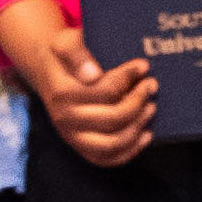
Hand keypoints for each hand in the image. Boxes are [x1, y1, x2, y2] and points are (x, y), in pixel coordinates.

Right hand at [0, 4, 154, 166]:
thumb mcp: (66, 42)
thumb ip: (76, 53)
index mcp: (62, 93)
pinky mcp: (82, 148)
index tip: (144, 66)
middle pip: (113, 118)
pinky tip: (146, 133)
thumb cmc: (65, 56)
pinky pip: (109, 159)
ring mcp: (72, 137)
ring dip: (138, 126)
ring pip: (113, 143)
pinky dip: (131, 150)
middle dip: (138, 101)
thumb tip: (93, 75)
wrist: (50, 72)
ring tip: (151, 107)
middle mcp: (65, 119)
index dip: (128, 78)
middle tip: (151, 85)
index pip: (104, 91)